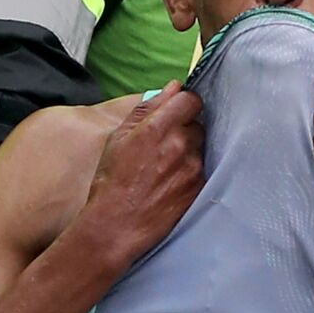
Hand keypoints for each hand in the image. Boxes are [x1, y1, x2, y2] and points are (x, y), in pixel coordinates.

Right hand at [74, 86, 203, 272]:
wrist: (117, 225)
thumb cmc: (112, 181)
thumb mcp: (119, 137)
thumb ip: (147, 108)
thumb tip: (173, 87)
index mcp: (157, 127)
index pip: (191, 100)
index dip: (183, 104)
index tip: (175, 112)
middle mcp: (180, 144)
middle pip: (197, 123)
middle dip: (184, 129)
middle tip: (163, 145)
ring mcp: (193, 167)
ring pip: (200, 146)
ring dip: (187, 150)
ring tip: (164, 167)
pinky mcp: (199, 187)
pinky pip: (201, 168)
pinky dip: (189, 171)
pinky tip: (170, 182)